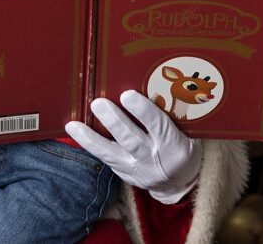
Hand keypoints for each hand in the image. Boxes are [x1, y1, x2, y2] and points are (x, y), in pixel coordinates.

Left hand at [65, 90, 201, 203]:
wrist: (180, 182)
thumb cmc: (183, 145)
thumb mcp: (188, 132)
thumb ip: (173, 113)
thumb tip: (151, 81)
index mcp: (175, 146)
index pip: (159, 126)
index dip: (143, 111)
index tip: (127, 95)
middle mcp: (154, 159)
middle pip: (131, 141)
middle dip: (113, 122)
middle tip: (97, 103)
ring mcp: (137, 170)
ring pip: (112, 154)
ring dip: (91, 138)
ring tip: (74, 125)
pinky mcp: (124, 174)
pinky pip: (105, 159)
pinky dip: (90, 146)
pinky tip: (75, 133)